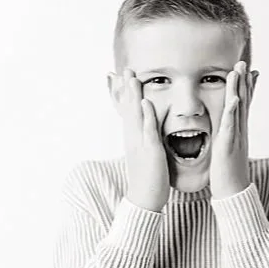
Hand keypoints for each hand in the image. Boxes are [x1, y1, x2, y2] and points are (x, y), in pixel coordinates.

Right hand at [109, 69, 169, 212]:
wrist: (144, 198)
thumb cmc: (148, 177)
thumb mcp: (144, 154)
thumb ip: (145, 140)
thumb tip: (145, 129)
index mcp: (132, 138)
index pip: (125, 111)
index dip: (121, 94)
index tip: (118, 77)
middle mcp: (132, 137)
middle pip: (128, 108)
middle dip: (126, 88)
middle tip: (124, 69)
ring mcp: (140, 143)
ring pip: (135, 115)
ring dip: (134, 95)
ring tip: (132, 77)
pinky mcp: (150, 151)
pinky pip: (148, 130)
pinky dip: (146, 116)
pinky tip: (146, 102)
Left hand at [208, 61, 257, 198]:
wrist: (234, 193)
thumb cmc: (228, 175)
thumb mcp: (227, 152)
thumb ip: (227, 138)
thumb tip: (226, 131)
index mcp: (238, 133)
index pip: (242, 106)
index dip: (246, 89)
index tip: (249, 72)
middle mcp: (240, 132)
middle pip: (243, 102)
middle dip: (244, 82)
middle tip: (243, 63)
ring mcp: (236, 138)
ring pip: (238, 109)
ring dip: (239, 90)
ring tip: (239, 72)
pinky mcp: (229, 145)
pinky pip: (231, 125)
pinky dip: (233, 111)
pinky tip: (235, 99)